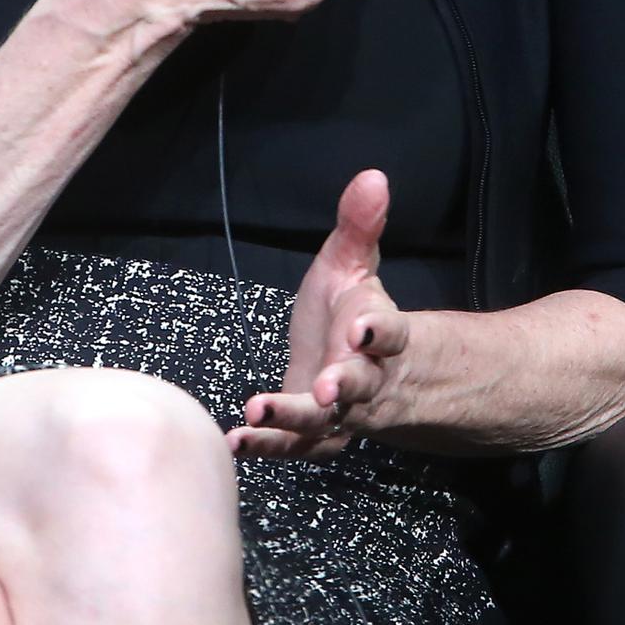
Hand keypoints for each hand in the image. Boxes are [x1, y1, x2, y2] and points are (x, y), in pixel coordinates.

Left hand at [226, 168, 411, 460]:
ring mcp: (343, 415)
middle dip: (344, 386)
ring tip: (258, 409)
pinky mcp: (315, 436)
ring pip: (326, 424)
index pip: (389, 333)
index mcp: (381, 335)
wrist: (371, 372)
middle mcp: (369, 380)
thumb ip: (359, 224)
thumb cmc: (353, 311)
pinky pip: (294, 448)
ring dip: (294, 419)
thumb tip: (372, 176)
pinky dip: (267, 446)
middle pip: (362, 387)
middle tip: (326, 390)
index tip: (364, 327)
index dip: (378, 330)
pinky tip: (235, 440)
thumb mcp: (353, 264)